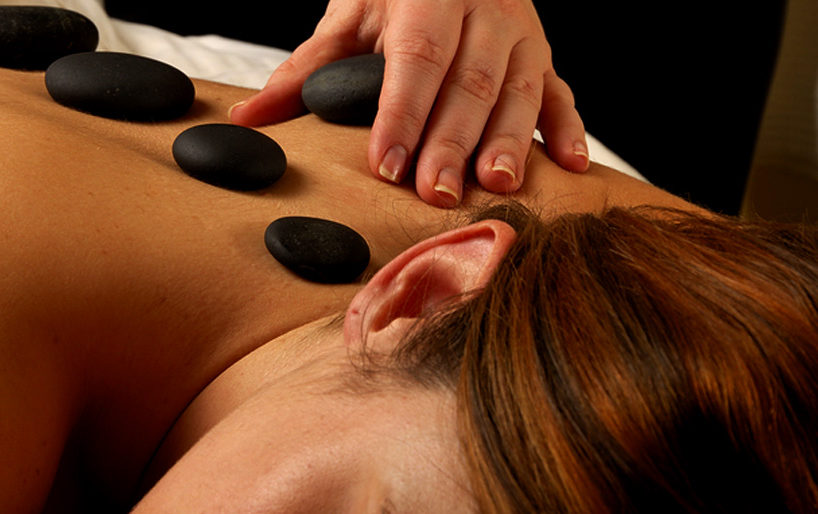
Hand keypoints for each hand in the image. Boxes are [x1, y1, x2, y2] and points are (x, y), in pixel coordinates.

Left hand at [229, 0, 588, 206]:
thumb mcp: (348, 16)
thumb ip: (305, 69)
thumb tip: (248, 117)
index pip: (416, 59)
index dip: (402, 113)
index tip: (386, 165)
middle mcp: (483, 10)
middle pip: (471, 81)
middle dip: (452, 140)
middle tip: (435, 193)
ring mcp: (521, 32)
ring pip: (520, 89)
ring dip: (511, 141)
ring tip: (497, 186)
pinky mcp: (544, 53)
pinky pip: (560, 91)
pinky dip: (568, 129)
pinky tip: (569, 167)